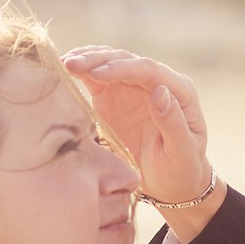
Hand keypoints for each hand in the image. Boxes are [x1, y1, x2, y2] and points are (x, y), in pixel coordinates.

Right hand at [61, 48, 211, 205]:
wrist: (169, 183)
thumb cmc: (180, 169)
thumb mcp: (181, 151)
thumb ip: (172, 122)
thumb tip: (159, 91)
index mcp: (178, 90)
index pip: (148, 70)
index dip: (121, 68)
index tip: (96, 74)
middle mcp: (155, 82)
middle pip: (125, 60)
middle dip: (98, 60)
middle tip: (71, 65)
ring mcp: (132, 88)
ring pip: (109, 63)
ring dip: (87, 60)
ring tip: (63, 63)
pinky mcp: (113, 96)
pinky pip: (95, 78)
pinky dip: (81, 72)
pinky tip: (64, 68)